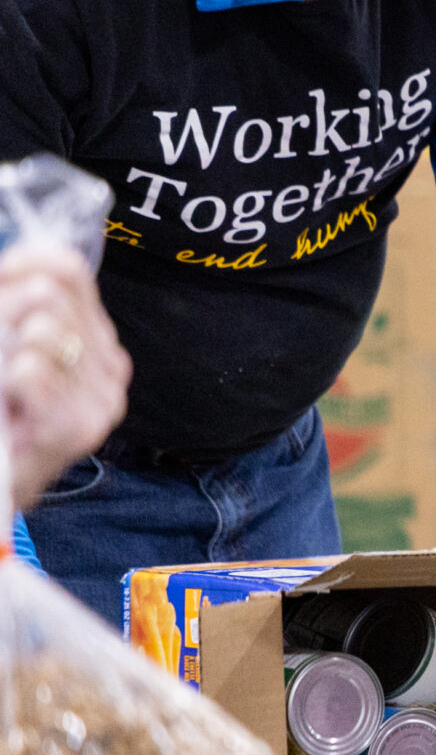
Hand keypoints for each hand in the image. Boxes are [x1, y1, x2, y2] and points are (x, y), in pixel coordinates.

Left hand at [0, 245, 129, 510]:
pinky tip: (12, 410)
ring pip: (42, 330)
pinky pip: (32, 370)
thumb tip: (19, 265)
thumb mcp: (9, 350)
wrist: (0, 488)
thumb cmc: (2, 414)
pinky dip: (10, 382)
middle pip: (49, 295)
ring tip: (6, 390)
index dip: (19, 265)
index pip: (66, 268)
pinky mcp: (81, 426)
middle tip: (1, 357)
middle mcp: (106, 360)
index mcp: (89, 334)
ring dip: (4, 355)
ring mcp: (101, 394)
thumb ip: (14, 305)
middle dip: (2, 315)